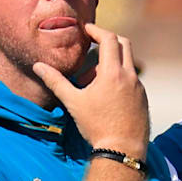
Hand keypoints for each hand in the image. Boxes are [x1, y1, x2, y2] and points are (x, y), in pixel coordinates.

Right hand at [34, 24, 148, 158]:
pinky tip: (104, 94)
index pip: (109, 39)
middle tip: (91, 45)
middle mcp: (130, 76)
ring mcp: (139, 87)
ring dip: (110, 63)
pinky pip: (131, 79)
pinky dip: (118, 77)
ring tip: (90, 81)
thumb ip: (56, 81)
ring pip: (126, 64)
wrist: (122, 150)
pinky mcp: (143, 98)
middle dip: (107, 41)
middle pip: (124, 44)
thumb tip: (38, 66)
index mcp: (113, 72)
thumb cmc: (97, 126)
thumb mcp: (73, 102)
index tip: (86, 30)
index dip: (96, 30)